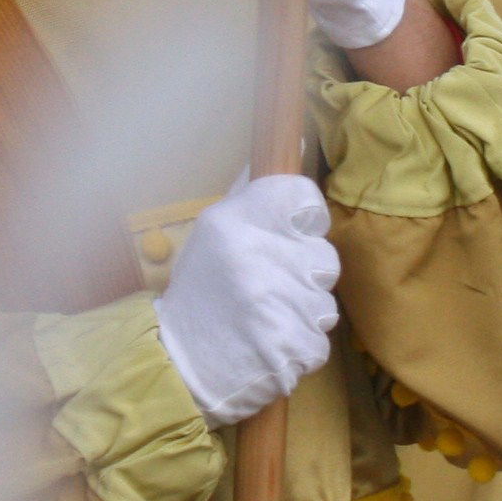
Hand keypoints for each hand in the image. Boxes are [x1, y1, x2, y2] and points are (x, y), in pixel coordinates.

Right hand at [153, 170, 339, 423]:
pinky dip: (298, 348)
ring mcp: (278, 304)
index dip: (304, 220)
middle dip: (304, 277)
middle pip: (324, 257)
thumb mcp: (214, 232)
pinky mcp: (292, 347)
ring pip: (324, 304)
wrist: (177, 361)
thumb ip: (257, 193)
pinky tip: (267, 346)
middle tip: (268, 289)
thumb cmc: (201, 292)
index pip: (304, 198)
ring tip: (264, 321)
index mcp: (236, 221)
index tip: (291, 235)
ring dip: (302, 316)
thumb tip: (298, 138)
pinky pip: (320, 341)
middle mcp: (259, 257)